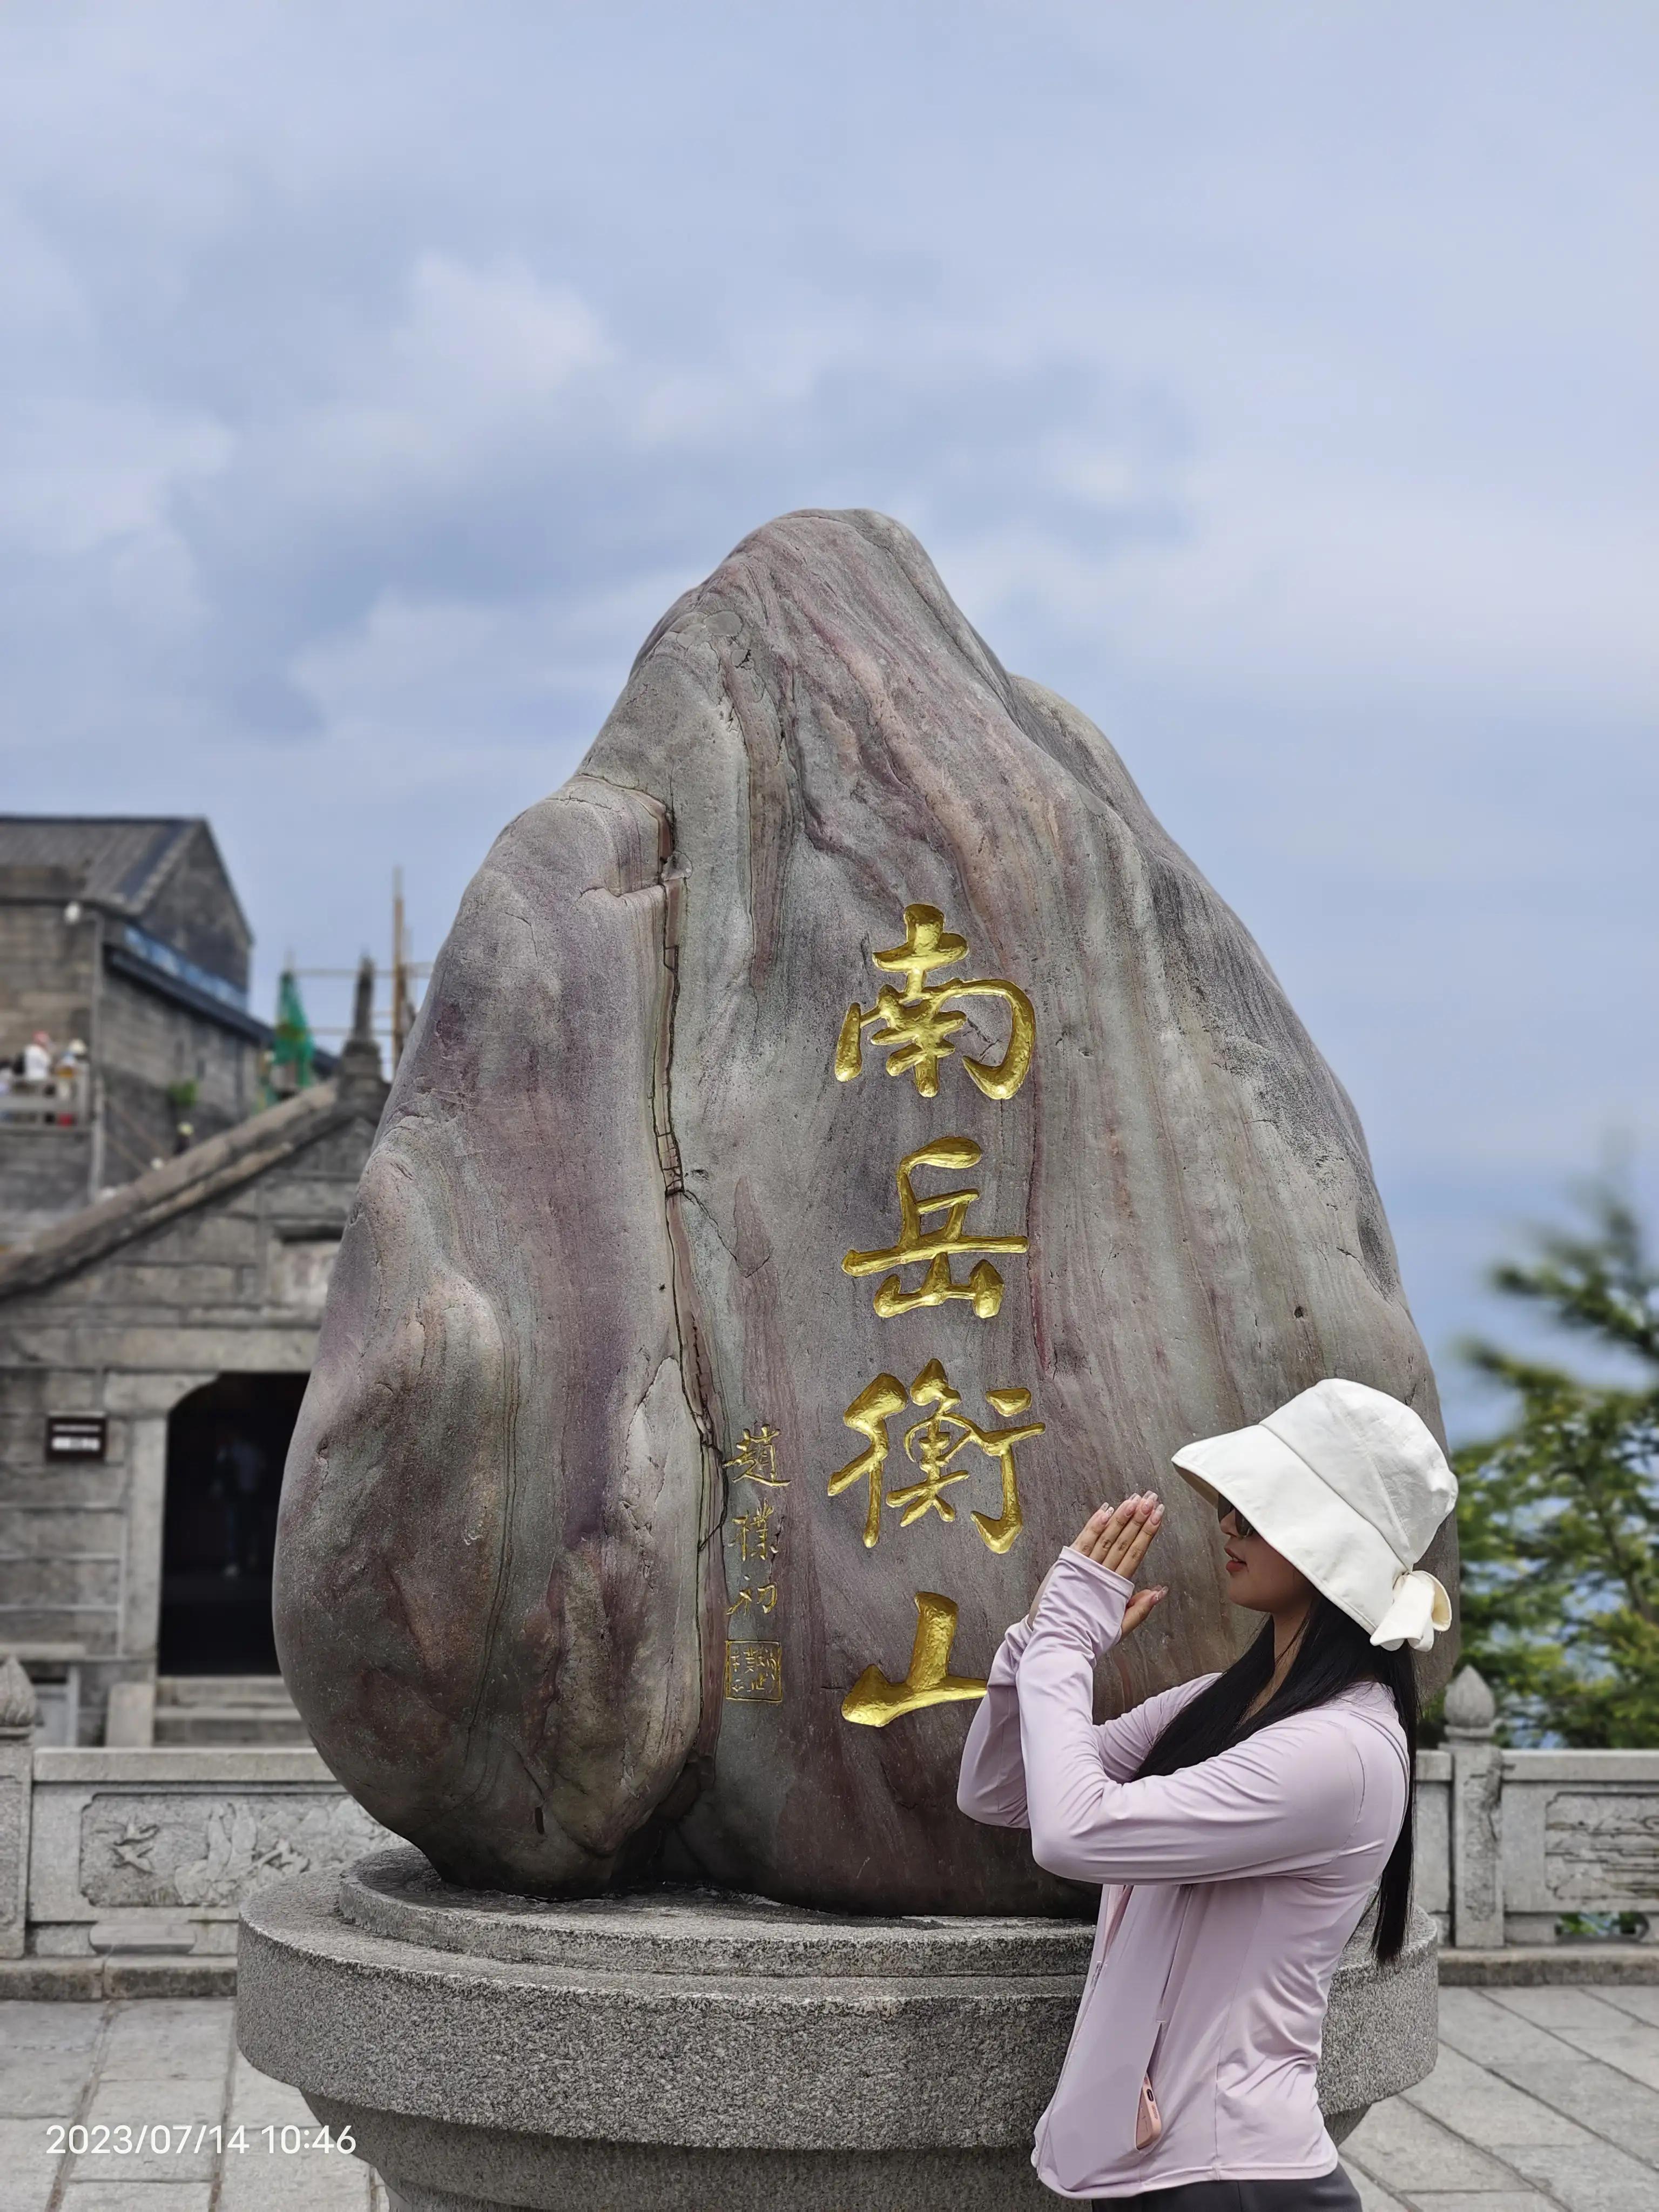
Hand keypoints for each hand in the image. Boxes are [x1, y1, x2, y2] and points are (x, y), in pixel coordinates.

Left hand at [1070, 1492, 1167, 1637]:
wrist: (1059, 1641)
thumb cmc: (1088, 1636)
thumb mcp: (1119, 1627)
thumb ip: (1140, 1608)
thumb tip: (1160, 1591)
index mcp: (1116, 1587)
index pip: (1136, 1553)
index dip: (1148, 1532)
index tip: (1158, 1514)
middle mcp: (1103, 1574)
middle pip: (1124, 1541)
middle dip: (1139, 1518)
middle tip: (1151, 1498)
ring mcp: (1085, 1568)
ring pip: (1107, 1537)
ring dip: (1121, 1517)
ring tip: (1134, 1499)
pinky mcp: (1068, 1564)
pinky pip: (1084, 1541)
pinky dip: (1094, 1525)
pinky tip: (1106, 1510)